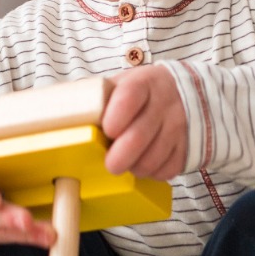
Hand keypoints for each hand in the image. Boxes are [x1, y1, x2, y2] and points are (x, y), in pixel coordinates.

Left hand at [102, 65, 186, 179]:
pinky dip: (152, 173)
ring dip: (134, 167)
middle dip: (119, 157)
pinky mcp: (188, 147)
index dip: (115, 117)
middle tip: (110, 163)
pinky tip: (146, 162)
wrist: (187, 92)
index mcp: (144, 83)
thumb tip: (66, 116)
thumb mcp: (126, 83)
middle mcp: (164, 104)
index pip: (129, 97)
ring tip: (128, 160)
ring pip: (152, 159)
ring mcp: (179, 127)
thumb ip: (102, 97)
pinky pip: (167, 170)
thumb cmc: (145, 91)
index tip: (107, 130)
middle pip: (139, 136)